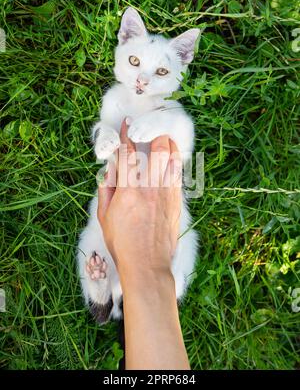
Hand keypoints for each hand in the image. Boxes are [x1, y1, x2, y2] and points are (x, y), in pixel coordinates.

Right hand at [97, 119, 181, 282]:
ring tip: (163, 141)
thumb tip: (109, 169)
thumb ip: (106, 189)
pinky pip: (179, 175)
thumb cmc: (123, 243)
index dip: (127, 135)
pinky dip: (175, 163)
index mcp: (129, 190)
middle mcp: (150, 188)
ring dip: (168, 145)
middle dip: (154, 134)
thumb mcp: (104, 217)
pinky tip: (171, 162)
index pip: (128, 154)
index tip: (127, 125)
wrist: (147, 264)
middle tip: (150, 133)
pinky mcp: (177, 202)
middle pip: (159, 149)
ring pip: (173, 159)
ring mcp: (167, 194)